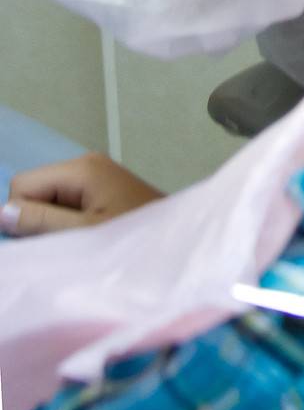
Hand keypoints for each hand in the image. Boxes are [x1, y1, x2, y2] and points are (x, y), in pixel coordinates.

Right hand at [1, 153, 163, 235]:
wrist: (179, 245)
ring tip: (80, 243)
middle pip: (36, 190)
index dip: (23, 216)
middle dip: (38, 220)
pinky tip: (88, 239)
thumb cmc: (133, 239)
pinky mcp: (104, 190)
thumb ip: (41, 223)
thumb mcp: (84, 235)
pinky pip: (68, 205)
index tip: (46, 240)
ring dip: (54, 225)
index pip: (22, 185)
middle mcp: (87, 164)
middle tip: (66, 244)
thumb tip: (1, 211)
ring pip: (50, 200)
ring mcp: (97, 176)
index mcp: (81, 168)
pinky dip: (68, 223)